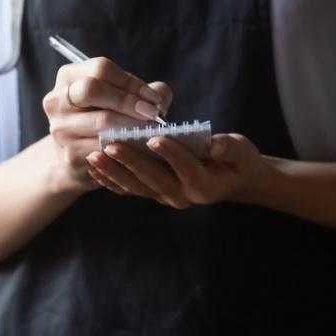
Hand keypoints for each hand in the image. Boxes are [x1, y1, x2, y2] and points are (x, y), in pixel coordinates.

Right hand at [42, 57, 173, 193]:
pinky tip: (140, 148)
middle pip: (92, 89)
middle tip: (153, 113)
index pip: (101, 69)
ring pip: (102, 121)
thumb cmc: (106, 119)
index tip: (154, 98)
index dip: (132, 82)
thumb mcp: (121, 98)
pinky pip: (104, 148)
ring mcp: (60, 128)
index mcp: (69, 76)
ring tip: (151, 131)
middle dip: (128, 100)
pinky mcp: (69, 154)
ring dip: (133, 125)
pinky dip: (127, 147)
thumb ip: (145, 92)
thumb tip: (159, 98)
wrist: (79, 158)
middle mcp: (57, 99)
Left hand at [86, 133, 272, 208]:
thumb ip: (230, 148)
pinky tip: (93, 166)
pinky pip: (128, 189)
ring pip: (136, 187)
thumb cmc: (238, 160)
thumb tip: (215, 144)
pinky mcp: (154, 193)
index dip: (171, 154)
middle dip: (131, 162)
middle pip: (154, 179)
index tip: (154, 138)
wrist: (231, 180)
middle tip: (111, 145)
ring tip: (95, 155)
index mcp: (205, 185)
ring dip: (114, 172)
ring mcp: (166, 196)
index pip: (186, 169)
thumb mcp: (242, 151)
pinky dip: (110, 179)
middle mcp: (183, 196)